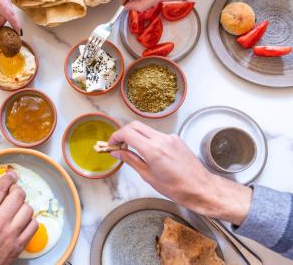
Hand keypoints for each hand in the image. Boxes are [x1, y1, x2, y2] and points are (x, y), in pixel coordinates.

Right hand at [0, 172, 37, 264]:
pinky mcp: (19, 245)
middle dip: (16, 189)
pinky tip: (23, 220)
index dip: (7, 178)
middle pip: (17, 195)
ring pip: (27, 208)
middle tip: (13, 190)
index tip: (10, 175)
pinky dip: (30, 220)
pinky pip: (33, 225)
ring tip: (17, 207)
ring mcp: (10, 234)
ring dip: (23, 205)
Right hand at [108, 121, 251, 224]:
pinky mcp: (176, 139)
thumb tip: (117, 153)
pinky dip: (148, 139)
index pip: (128, 133)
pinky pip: (157, 134)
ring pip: (146, 129)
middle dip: (124, 132)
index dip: (116, 136)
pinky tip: (147, 152)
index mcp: (153, 150)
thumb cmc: (176, 188)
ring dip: (136, 135)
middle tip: (118, 144)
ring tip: (131, 149)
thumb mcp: (148, 176)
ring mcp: (170, 137)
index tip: (111, 144)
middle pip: (135, 125)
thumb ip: (131, 160)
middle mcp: (162, 139)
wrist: (201, 188)